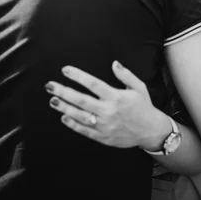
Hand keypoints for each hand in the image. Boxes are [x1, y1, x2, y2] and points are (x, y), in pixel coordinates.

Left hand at [45, 61, 170, 148]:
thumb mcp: (139, 87)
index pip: (93, 84)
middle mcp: (108, 110)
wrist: (150, 131)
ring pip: (80, 116)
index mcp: (116, 96)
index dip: (78, 76)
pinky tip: (64, 117)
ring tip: (53, 100)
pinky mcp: (103, 137)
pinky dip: (73, 124)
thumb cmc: (143, 107)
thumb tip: (114, 63)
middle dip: (64, 92)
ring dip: (65, 108)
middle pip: (81, 100)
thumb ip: (125, 74)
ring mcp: (105, 125)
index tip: (65, 70)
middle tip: (50, 86)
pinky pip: (85, 130)